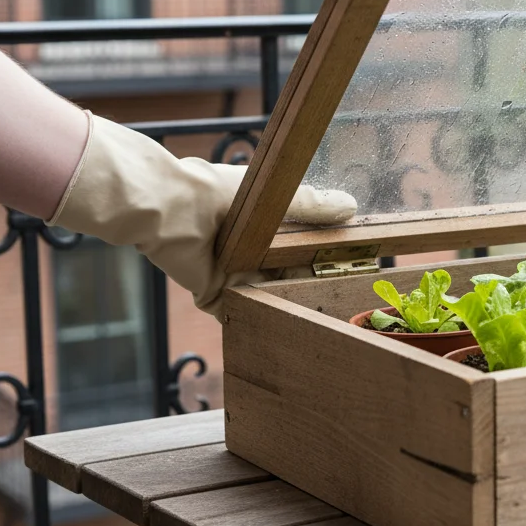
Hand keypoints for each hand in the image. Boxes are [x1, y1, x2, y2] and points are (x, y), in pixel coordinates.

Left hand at [50, 113, 355, 316]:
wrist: (173, 210)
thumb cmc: (221, 194)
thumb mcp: (276, 196)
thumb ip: (311, 205)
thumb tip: (352, 207)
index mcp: (262, 223)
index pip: (299, 243)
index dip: (323, 256)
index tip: (351, 266)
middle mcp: (249, 250)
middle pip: (285, 274)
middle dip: (309, 286)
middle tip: (342, 301)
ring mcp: (233, 274)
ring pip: (267, 296)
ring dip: (288, 306)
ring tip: (323, 320)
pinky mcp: (217, 295)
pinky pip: (240, 314)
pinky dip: (257, 324)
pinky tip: (286, 332)